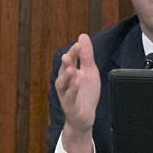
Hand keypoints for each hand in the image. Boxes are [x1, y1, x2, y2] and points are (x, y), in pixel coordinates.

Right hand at [55, 33, 99, 152]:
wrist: (85, 116)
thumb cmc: (85, 93)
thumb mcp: (90, 71)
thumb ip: (86, 55)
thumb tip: (82, 36)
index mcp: (70, 72)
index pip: (70, 60)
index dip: (73, 53)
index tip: (78, 44)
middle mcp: (65, 82)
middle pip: (64, 70)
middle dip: (66, 63)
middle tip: (68, 55)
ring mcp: (65, 94)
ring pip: (62, 84)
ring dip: (66, 76)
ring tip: (71, 69)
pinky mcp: (69, 105)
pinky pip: (69, 97)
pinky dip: (72, 89)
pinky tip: (77, 82)